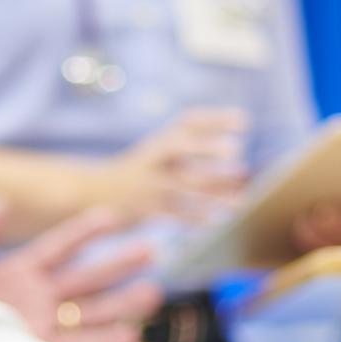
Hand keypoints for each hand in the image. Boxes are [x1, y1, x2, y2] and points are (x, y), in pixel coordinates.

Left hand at [0, 196, 163, 341]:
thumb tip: (2, 202)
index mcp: (17, 273)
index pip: (59, 247)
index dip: (86, 231)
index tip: (114, 215)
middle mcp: (35, 300)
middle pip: (85, 280)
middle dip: (117, 267)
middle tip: (152, 251)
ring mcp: (39, 328)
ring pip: (89, 315)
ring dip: (121, 307)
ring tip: (153, 295)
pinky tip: (131, 339)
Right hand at [84, 108, 247, 222]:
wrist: (95, 193)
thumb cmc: (141, 172)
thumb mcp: (159, 152)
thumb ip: (194, 151)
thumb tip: (241, 161)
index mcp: (159, 140)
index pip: (190, 122)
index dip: (216, 120)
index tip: (245, 122)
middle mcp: (154, 158)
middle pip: (180, 148)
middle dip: (207, 148)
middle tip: (236, 150)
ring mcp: (149, 184)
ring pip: (184, 187)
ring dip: (214, 194)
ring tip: (240, 201)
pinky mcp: (145, 210)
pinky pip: (174, 215)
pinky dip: (196, 219)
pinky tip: (217, 221)